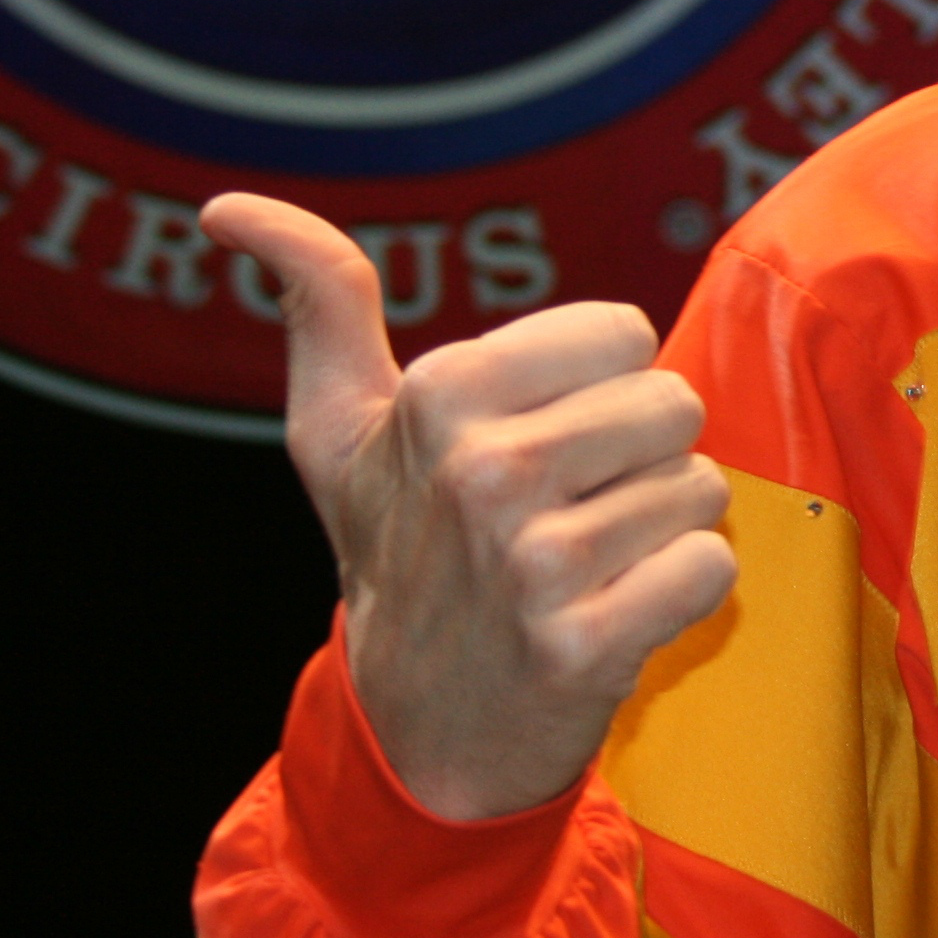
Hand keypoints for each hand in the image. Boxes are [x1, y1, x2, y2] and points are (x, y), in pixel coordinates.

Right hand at [203, 194, 735, 819]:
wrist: (415, 730)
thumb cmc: (395, 548)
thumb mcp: (340, 426)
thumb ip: (317, 298)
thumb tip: (228, 206)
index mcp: (440, 394)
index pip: (625, 332)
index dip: (596, 386)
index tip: (535, 439)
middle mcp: (485, 471)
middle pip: (672, 404)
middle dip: (636, 456)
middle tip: (567, 510)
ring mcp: (535, 563)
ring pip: (697, 486)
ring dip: (658, 528)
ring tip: (587, 564)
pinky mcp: (586, 645)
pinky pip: (709, 565)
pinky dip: (682, 591)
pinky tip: (616, 613)